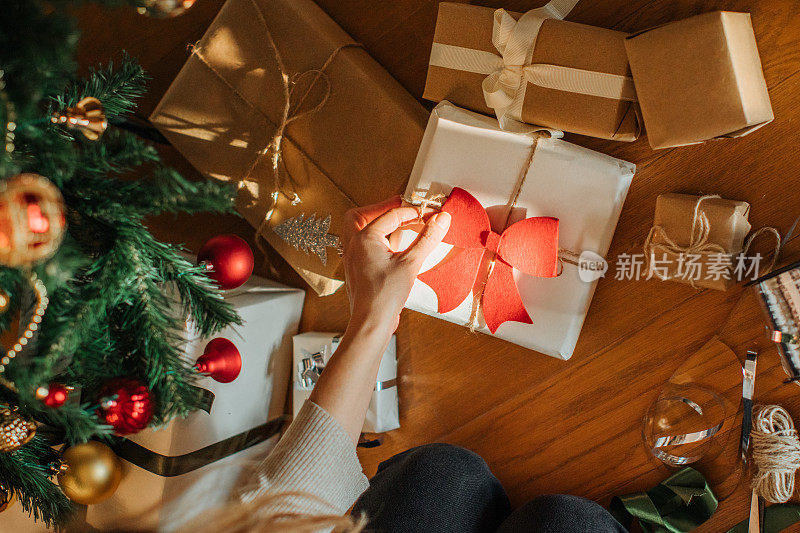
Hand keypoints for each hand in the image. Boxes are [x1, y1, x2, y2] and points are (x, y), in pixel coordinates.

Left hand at [342, 196, 450, 332]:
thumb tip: (441, 219)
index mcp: (364, 238)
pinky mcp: (356, 269)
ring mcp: (352, 258)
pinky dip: (375, 240)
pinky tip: (391, 248)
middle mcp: (353, 245)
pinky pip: (361, 245)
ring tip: (396, 225)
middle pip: (361, 215)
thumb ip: (427, 238)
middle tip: (402, 209)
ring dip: (374, 223)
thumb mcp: (411, 263)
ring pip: (357, 230)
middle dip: (381, 209)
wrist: (371, 322)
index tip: (431, 214)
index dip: (414, 212)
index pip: (392, 215)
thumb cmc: (385, 295)